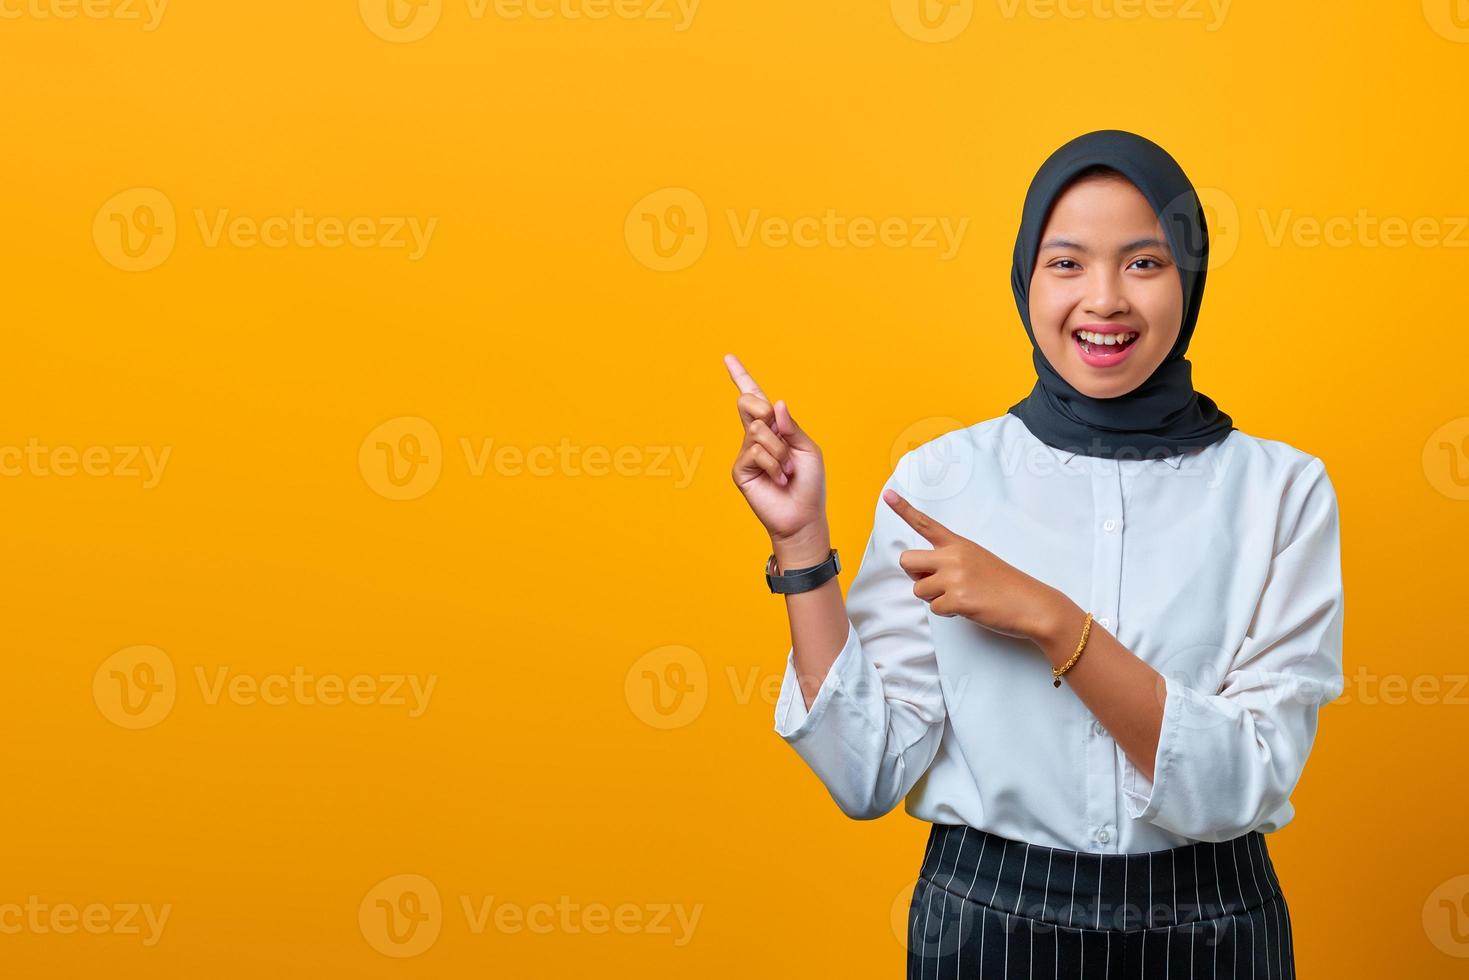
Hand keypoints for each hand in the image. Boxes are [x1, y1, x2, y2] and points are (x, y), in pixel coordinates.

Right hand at [723, 353, 828, 560]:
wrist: (803, 516)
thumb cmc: (808, 484)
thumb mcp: (808, 448)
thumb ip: (790, 426)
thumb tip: (774, 404)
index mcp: (774, 428)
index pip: (755, 398)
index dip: (740, 377)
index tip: (728, 358)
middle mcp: (757, 437)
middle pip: (749, 402)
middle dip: (765, 412)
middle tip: (781, 436)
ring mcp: (746, 453)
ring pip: (758, 430)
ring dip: (780, 450)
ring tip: (787, 470)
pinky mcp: (740, 470)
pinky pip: (755, 451)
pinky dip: (774, 464)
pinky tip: (779, 479)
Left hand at [883, 487, 1065, 642]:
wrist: (1032, 604)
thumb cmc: (1006, 585)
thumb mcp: (978, 560)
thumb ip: (950, 560)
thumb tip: (926, 574)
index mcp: (958, 544)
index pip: (926, 524)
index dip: (904, 509)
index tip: (887, 494)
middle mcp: (953, 556)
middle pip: (906, 561)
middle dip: (916, 576)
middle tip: (936, 583)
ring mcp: (955, 577)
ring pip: (918, 590)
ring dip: (934, 598)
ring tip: (960, 597)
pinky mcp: (958, 599)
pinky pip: (934, 609)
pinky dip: (948, 613)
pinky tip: (968, 607)